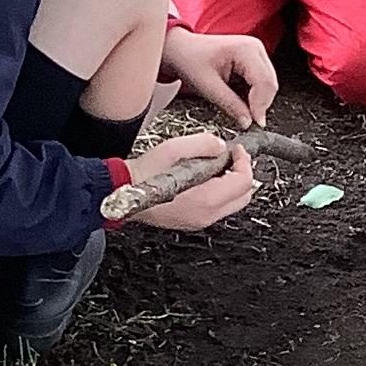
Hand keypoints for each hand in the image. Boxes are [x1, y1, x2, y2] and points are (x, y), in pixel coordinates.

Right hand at [121, 133, 256, 231]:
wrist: (122, 191)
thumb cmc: (143, 174)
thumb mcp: (174, 149)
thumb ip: (203, 144)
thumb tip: (220, 146)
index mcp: (206, 199)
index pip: (243, 182)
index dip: (244, 161)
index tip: (236, 150)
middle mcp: (206, 214)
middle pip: (243, 196)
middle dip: (242, 173)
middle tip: (232, 157)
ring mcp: (200, 221)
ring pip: (233, 203)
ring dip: (232, 183)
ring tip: (218, 165)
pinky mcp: (192, 221)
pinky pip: (218, 208)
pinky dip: (221, 192)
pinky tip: (206, 178)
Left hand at [161, 24, 278, 129]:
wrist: (182, 49)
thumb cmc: (190, 60)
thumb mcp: (208, 87)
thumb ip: (230, 105)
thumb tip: (248, 122)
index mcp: (245, 49)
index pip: (264, 82)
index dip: (261, 105)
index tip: (253, 122)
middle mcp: (255, 47)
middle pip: (270, 84)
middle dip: (260, 104)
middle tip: (247, 120)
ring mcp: (256, 52)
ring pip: (269, 84)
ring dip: (258, 100)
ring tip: (240, 108)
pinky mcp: (254, 59)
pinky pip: (262, 81)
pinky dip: (254, 94)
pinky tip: (240, 98)